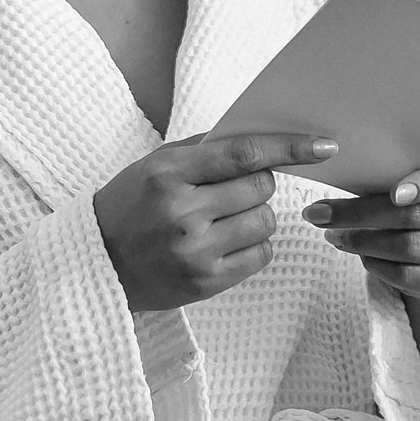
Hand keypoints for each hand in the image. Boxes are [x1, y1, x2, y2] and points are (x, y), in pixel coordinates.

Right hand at [95, 132, 337, 311]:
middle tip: (233, 189)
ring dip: (254, 215)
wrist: (96, 263)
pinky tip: (225, 242)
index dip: (288, 147)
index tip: (324, 146)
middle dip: (258, 184)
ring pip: (265, 222)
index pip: (243, 154)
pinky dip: (253, 244)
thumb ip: (206, 149)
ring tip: (222, 219)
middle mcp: (182, 213)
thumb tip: (262, 138)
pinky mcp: (206, 282)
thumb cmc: (130, 205)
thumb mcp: (156, 165)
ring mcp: (195, 251)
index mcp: (168, 174)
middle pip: (260, 188)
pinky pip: (260, 255)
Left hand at [301, 150, 419, 302]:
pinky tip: (361, 256)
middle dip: (359, 216)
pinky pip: (412, 275)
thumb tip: (331, 173)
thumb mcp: (411, 175)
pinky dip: (379, 266)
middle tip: (320, 215)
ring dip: (363, 243)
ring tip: (335, 236)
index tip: (395, 194)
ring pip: (410, 248)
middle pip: (414, 217)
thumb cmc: (417, 197)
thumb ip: (389, 173)